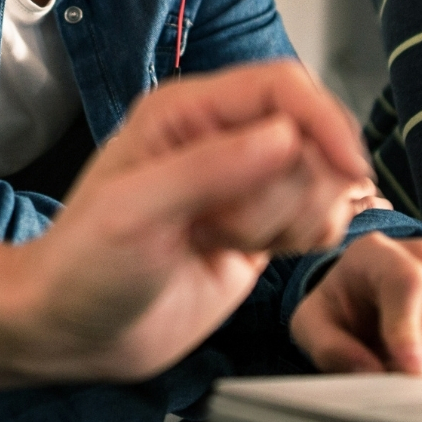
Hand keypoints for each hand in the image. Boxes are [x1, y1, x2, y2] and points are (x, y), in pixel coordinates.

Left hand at [0, 59, 377, 389]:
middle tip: (225, 226)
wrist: (73, 332)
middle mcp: (222, 138)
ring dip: (291, 220)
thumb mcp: (133, 213)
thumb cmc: (80, 267)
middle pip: (314, 138)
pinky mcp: (261, 226)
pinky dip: (300, 241)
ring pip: (322, 182)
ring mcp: (245, 184)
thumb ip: (210, 169)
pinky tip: (246, 255)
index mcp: (188, 111)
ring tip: (224, 241)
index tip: (348, 171)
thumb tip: (287, 135)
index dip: (325, 123)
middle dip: (289, 192)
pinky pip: (317, 219)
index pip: (284, 88)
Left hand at [289, 232, 421, 373]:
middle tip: (400, 392)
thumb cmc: (341, 311)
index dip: (410, 328)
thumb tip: (370, 372)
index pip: (406, 282)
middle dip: (421, 362)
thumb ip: (330, 346)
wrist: (368, 299)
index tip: (412, 372)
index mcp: (377, 252)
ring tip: (406, 376)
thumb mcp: (314, 325)